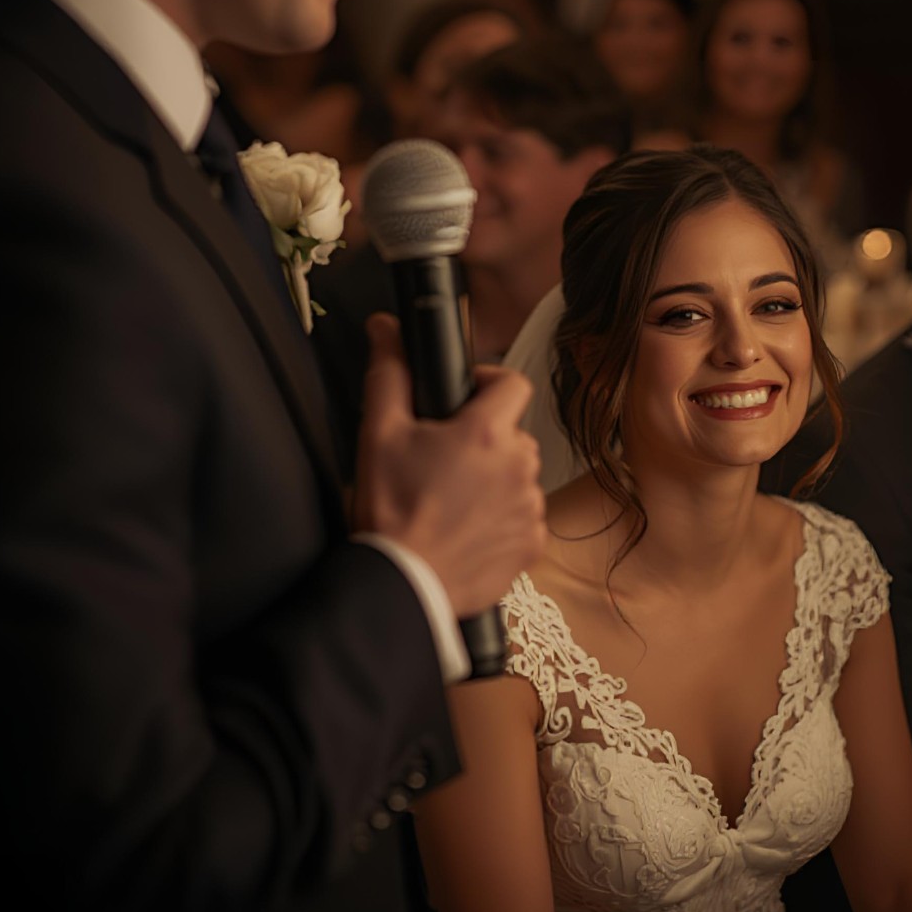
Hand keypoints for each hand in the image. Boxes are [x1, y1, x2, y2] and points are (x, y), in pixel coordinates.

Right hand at [353, 313, 545, 616]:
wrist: (402, 585)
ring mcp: (530, 508)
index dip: (488, 384)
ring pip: (519, 475)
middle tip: (443, 458)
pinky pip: (523, 517)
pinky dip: (502, 519)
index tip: (464, 399)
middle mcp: (520, 466)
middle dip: (484, 439)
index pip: (514, 383)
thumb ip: (388, 373)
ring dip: (494, 480)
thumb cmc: (390, 509)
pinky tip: (467, 529)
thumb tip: (385, 326)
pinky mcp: (532, 545)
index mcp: (488, 433)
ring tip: (452, 499)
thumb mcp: (379, 434)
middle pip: (512, 433)